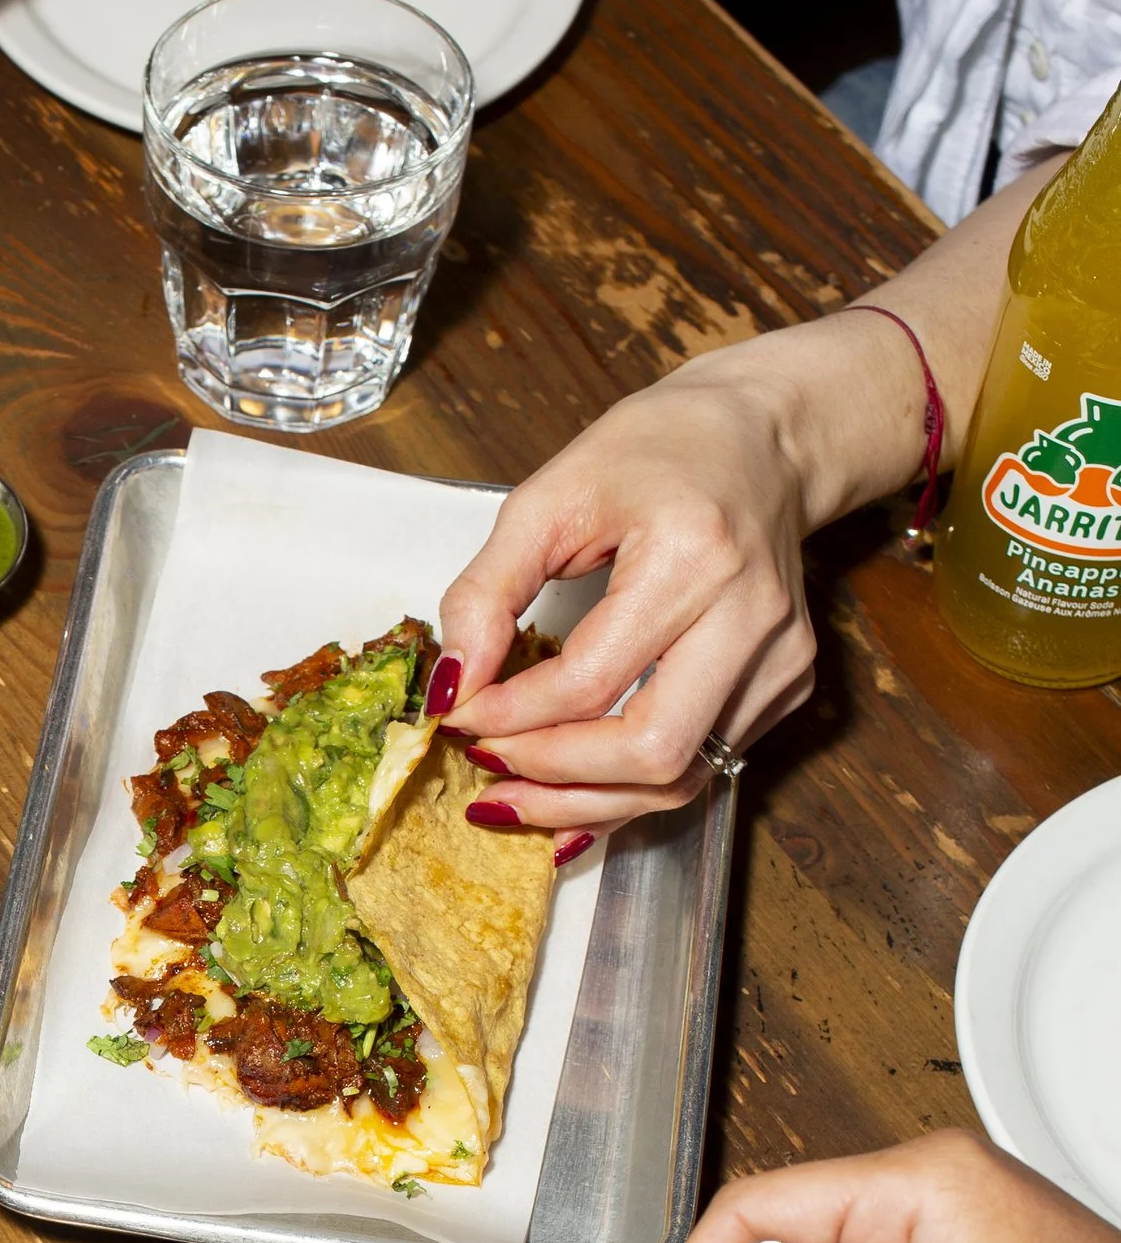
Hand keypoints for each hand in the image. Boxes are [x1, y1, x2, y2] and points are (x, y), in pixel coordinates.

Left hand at [427, 303, 944, 835]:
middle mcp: (751, 616)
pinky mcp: (788, 684)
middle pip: (650, 752)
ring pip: (680, 779)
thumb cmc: (660, 452)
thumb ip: (488, 592)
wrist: (765, 439)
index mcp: (693, 556)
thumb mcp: (550, 496)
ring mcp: (781, 658)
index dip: (512, 715)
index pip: (589, 681)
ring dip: (588, 803)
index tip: (460, 715)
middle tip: (487, 767)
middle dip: (554, 778)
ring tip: (517, 796)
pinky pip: (701, 766)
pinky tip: (574, 781)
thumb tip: (453, 685)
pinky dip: (630, 787)